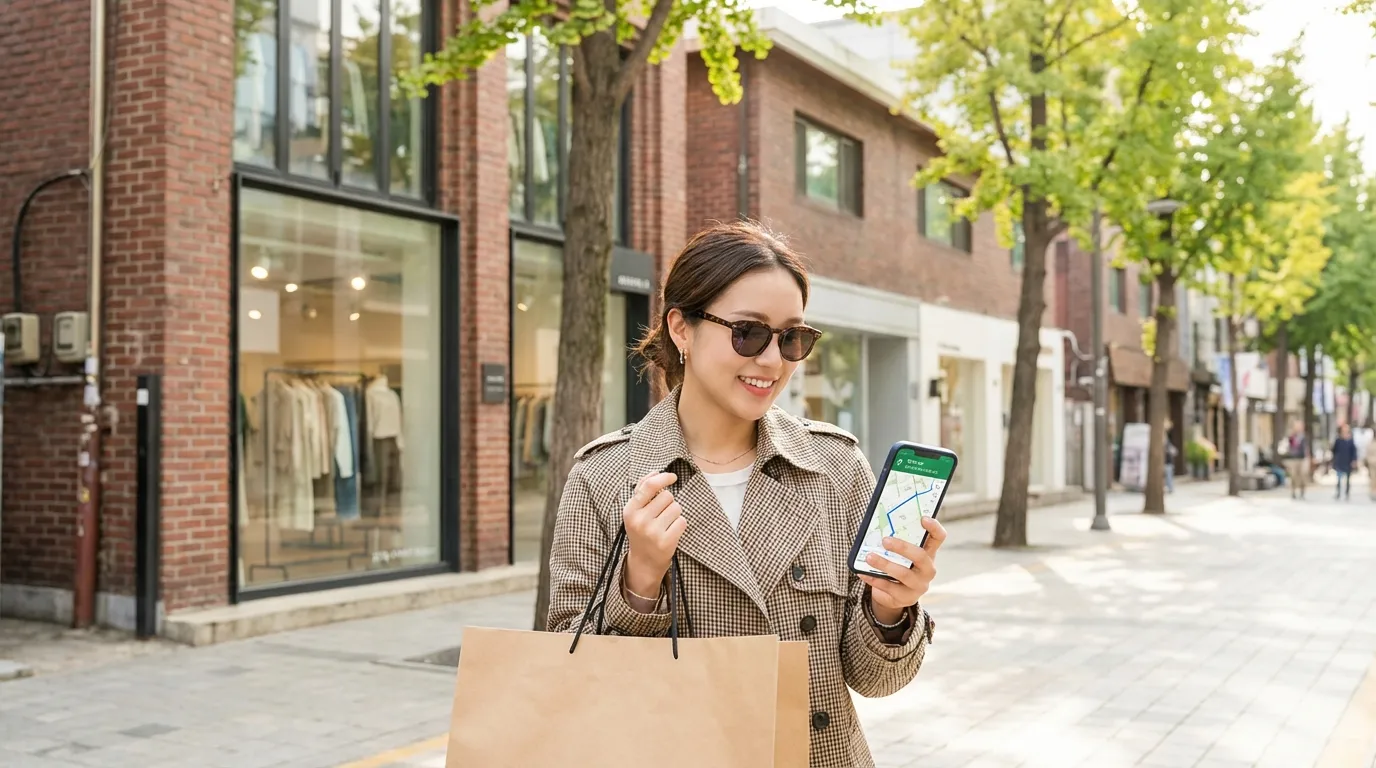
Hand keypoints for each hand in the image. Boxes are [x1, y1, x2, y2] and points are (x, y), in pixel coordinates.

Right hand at [622, 472, 685, 597]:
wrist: (644, 562)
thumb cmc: (641, 531)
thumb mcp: (635, 511)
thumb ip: (643, 490)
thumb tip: (656, 471)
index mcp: (630, 510)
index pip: (649, 486)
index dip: (663, 477)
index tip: (673, 477)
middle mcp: (639, 520)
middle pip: (667, 496)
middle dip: (668, 502)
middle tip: (660, 515)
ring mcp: (652, 532)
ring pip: (676, 508)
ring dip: (675, 514)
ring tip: (665, 524)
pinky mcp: (666, 542)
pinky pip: (682, 521)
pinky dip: (680, 525)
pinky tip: (670, 532)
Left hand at [860, 516, 946, 623]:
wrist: (894, 595)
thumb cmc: (898, 566)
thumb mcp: (901, 555)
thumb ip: (896, 541)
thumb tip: (877, 526)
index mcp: (929, 553)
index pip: (938, 538)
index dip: (934, 527)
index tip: (923, 518)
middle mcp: (928, 569)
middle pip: (920, 556)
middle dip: (902, 547)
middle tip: (885, 540)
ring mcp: (919, 585)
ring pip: (903, 574)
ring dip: (884, 564)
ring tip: (869, 557)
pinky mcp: (906, 597)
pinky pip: (889, 587)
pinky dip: (874, 579)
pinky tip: (863, 573)